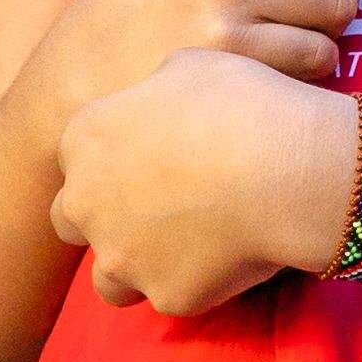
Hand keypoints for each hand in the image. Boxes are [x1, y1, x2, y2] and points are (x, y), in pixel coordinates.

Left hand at [50, 49, 353, 316]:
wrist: (289, 168)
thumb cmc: (244, 104)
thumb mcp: (191, 65)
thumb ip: (156, 87)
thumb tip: (164, 97)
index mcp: (86, 138)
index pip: (75, 157)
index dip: (112, 159)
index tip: (149, 158)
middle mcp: (86, 202)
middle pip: (72, 219)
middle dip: (104, 216)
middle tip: (158, 205)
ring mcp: (122, 256)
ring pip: (109, 278)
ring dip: (137, 264)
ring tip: (188, 247)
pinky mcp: (167, 295)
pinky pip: (173, 294)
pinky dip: (196, 281)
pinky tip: (232, 257)